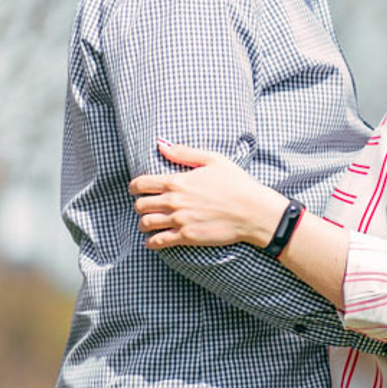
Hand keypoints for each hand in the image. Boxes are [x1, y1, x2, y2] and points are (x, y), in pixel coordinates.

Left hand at [130, 142, 283, 250]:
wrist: (252, 211)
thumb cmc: (236, 183)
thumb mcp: (213, 160)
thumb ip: (184, 153)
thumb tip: (162, 145)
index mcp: (177, 181)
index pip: (141, 184)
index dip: (134, 187)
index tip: (135, 189)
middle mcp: (174, 202)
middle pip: (140, 205)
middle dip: (139, 205)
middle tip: (146, 206)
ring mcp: (179, 221)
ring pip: (146, 224)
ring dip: (144, 223)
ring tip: (150, 223)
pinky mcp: (187, 237)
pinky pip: (159, 242)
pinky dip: (152, 242)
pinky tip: (153, 240)